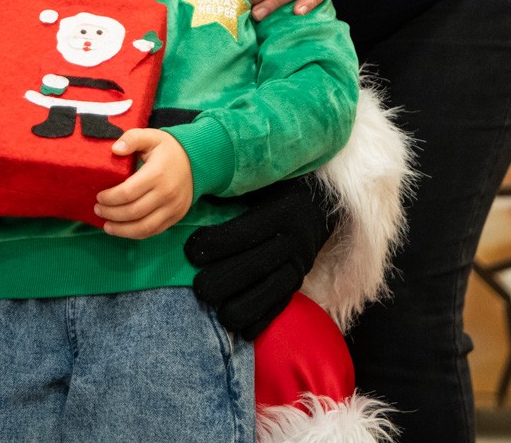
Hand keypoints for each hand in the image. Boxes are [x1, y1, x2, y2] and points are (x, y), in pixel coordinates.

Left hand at [94, 129, 192, 239]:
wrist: (197, 161)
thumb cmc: (168, 149)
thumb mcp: (151, 137)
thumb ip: (132, 138)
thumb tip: (115, 149)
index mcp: (156, 174)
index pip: (127, 193)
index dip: (110, 198)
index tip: (99, 197)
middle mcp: (166, 194)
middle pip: (133, 212)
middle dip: (111, 214)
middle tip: (98, 210)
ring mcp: (172, 208)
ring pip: (143, 227)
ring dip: (122, 230)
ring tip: (107, 225)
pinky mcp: (176, 217)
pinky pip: (154, 231)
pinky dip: (136, 234)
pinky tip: (123, 230)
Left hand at [184, 176, 338, 339]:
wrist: (320, 204)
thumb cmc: (277, 187)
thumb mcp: (261, 180)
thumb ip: (233, 189)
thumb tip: (193, 192)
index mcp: (283, 211)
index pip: (244, 234)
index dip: (214, 245)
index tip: (190, 251)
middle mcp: (294, 240)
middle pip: (254, 268)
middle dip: (222, 282)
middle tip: (198, 287)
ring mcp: (300, 265)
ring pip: (269, 293)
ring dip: (240, 307)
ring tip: (217, 311)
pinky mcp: (300, 282)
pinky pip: (281, 306)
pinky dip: (261, 320)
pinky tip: (241, 328)